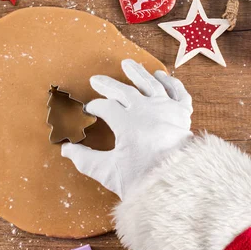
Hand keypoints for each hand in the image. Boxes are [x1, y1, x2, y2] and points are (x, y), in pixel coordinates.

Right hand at [61, 59, 192, 198]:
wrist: (179, 186)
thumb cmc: (144, 180)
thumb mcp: (109, 172)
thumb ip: (85, 160)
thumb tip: (66, 149)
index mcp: (128, 123)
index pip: (105, 107)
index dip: (94, 107)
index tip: (88, 110)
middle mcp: (148, 110)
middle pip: (124, 91)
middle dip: (108, 85)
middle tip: (95, 79)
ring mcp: (167, 110)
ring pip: (151, 84)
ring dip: (138, 73)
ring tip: (127, 64)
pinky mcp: (183, 115)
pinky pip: (177, 92)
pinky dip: (170, 82)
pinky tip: (160, 76)